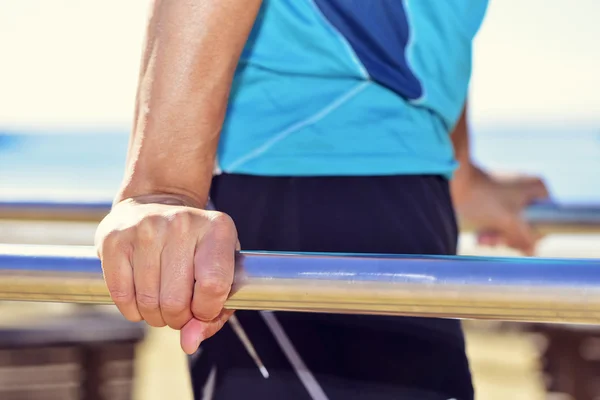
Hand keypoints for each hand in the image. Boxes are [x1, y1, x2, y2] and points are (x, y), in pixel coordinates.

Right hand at [95, 194, 238, 353]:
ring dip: (155, 316)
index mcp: (217, 229)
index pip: (214, 286)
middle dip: (178, 318)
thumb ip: (215, 314)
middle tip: (178, 310)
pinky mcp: (114, 238)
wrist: (157, 202)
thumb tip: (188, 343)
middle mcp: (182, 223)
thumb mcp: (221, 271)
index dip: (206, 311)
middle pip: (177, 300)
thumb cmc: (196, 247)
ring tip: (161, 302)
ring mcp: (146, 228)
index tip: (202, 309)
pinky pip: (122, 296)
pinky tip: (141, 298)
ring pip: (149, 302)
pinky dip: (132, 310)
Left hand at [451, 164, 549, 254]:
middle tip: (494, 241)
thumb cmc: (482, 198)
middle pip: (527, 225)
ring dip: (497, 236)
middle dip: (508, 237)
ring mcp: (510, 194)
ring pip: (511, 225)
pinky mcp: (494, 199)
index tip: (514, 242)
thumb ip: (525, 237)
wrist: (453, 181)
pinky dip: (490, 229)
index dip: (531, 237)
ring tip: (482, 239)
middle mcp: (528, 189)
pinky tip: (480, 236)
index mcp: (538, 189)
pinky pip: (499, 220)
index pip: (546, 221)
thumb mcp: (508, 221)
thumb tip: (532, 251)